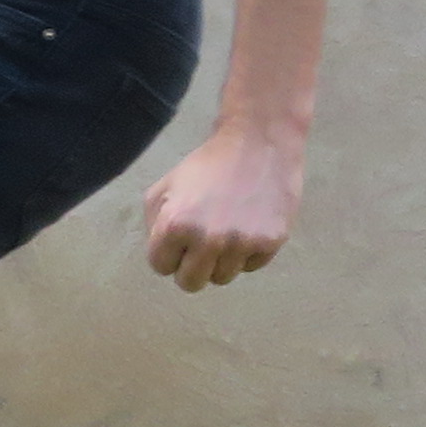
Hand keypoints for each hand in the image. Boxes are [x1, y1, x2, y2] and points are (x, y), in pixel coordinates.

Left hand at [140, 122, 302, 291]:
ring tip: (226, 230)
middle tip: (199, 245)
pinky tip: (247, 225)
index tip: (178, 239)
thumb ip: (154, 223)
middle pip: (190, 284)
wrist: (258, 143)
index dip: (168, 253)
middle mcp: (209, 239)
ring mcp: (242, 243)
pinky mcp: (270, 243)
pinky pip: (251, 267)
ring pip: (222, 278)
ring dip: (220, 260)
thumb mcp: (165, 186)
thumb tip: (163, 255)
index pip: (161, 267)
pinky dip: (247, 253)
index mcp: (176, 225)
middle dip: (190, 267)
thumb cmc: (207, 164)